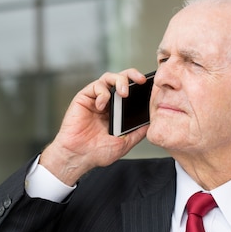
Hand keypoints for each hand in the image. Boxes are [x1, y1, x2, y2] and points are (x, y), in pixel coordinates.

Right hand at [39, 69, 148, 185]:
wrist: (78, 156)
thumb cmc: (97, 152)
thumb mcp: (124, 143)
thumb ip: (137, 132)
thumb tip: (152, 123)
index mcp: (117, 112)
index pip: (130, 91)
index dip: (139, 86)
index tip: (150, 86)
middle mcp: (107, 103)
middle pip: (121, 79)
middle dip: (132, 75)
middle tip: (139, 80)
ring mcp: (96, 99)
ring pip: (109, 78)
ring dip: (119, 81)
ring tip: (123, 93)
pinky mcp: (84, 98)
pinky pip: (96, 86)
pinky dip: (102, 93)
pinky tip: (101, 106)